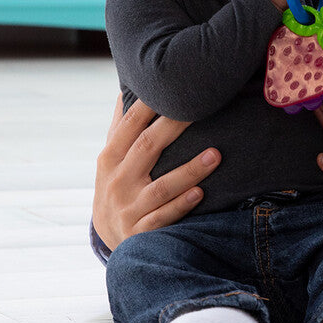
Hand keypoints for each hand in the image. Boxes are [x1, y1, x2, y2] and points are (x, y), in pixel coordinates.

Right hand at [92, 95, 220, 250]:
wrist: (107, 236)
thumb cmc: (116, 185)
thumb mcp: (111, 159)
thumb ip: (120, 128)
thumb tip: (127, 91)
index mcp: (110, 158)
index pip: (129, 126)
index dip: (148, 105)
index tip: (171, 86)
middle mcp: (117, 180)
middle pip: (147, 147)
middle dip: (174, 127)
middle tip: (202, 109)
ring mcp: (129, 207)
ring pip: (162, 187)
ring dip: (190, 171)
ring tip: (215, 155)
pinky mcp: (141, 231)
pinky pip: (163, 217)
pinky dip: (181, 205)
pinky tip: (200, 193)